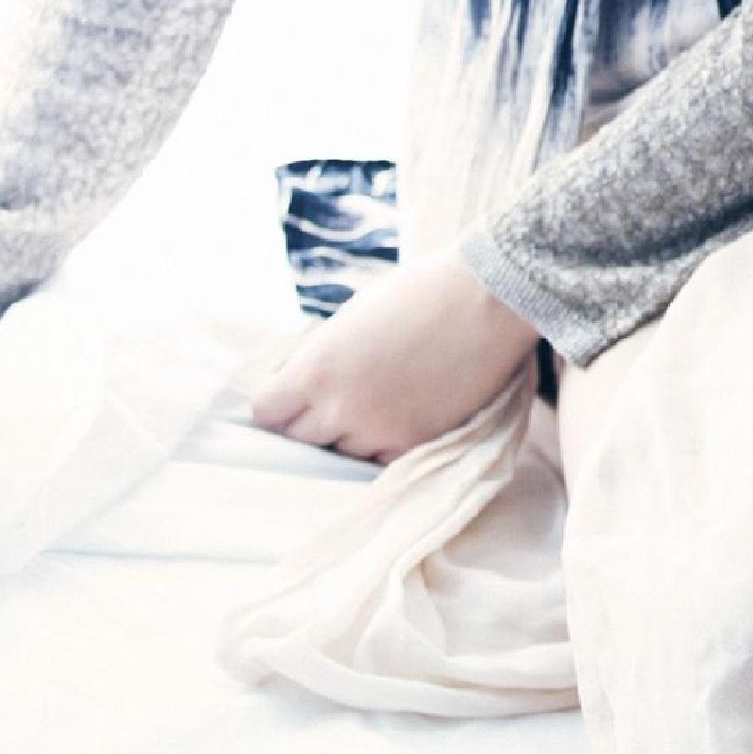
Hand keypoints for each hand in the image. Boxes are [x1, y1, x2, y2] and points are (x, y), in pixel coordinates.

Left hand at [250, 247, 541, 464]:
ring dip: (345, 435)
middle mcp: (342, 408)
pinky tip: (396, 411)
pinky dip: (380, 444)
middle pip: (299, 441)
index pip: (267, 413)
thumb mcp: (352, 317)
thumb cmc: (416, 293)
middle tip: (323, 400)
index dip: (274, 404)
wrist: (486, 301)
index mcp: (318, 368)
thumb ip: (322, 356)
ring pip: (341, 453)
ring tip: (370, 399)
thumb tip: (298, 384)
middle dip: (305, 422)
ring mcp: (380, 433)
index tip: (284, 397)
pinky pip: (379, 460)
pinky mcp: (415, 446)